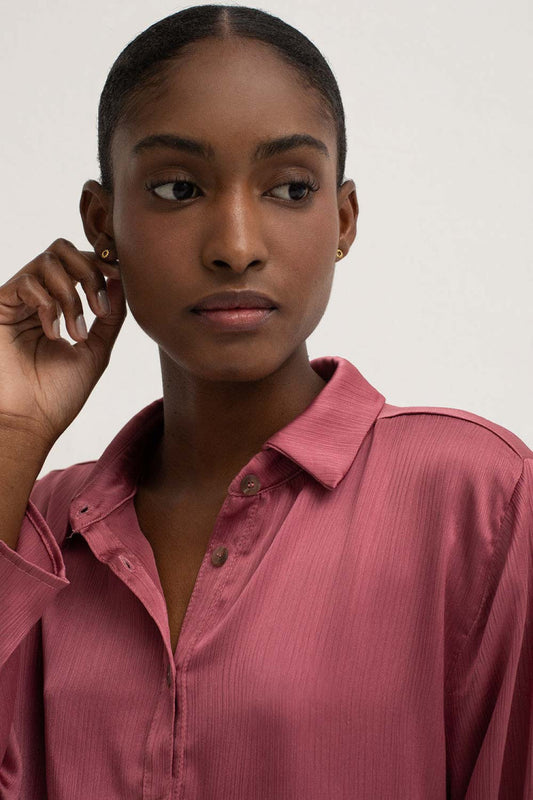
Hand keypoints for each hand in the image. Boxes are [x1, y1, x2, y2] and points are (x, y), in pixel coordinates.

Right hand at [0, 238, 126, 449]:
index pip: (80, 263)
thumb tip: (120, 280)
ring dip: (71, 295)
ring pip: (48, 261)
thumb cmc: (58, 394)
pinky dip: (48, 305)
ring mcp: (17, 301)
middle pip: (63, 249)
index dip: (102, 266)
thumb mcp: (97, 350)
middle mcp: (37, 298)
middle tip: (98, 309)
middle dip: (88, 272)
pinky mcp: (0, 307)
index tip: (118, 287)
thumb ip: (110, 315)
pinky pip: (26, 282)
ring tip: (76, 332)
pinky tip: (53, 334)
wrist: (29, 422)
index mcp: (59, 305)